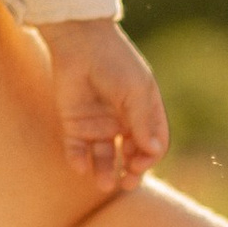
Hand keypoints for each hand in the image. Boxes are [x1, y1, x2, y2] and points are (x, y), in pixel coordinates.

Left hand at [38, 16, 169, 191]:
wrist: (79, 43)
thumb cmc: (114, 62)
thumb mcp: (135, 91)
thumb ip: (143, 121)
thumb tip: (154, 151)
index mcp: (144, 110)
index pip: (153, 142)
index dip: (150, 156)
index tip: (141, 162)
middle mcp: (123, 120)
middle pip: (131, 154)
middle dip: (131, 171)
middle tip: (127, 183)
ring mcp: (98, 124)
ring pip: (105, 156)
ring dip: (106, 171)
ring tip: (104, 183)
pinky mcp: (74, 124)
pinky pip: (78, 149)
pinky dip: (80, 160)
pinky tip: (81, 166)